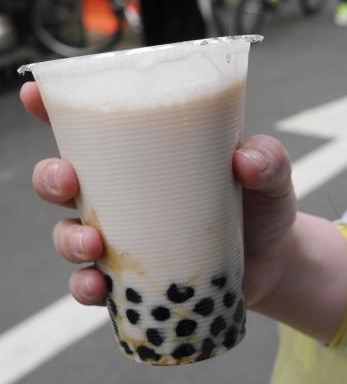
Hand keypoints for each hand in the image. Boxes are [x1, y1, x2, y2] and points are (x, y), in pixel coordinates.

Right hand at [20, 82, 295, 310]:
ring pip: (70, 236)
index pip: (92, 130)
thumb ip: (268, 159)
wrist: (275, 263)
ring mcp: (126, 241)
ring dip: (67, 239)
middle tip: (68, 180)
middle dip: (50, 178)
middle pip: (65, 183)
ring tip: (93, 244)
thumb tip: (244, 158)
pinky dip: (87, 289)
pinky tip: (99, 289)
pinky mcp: (135, 281)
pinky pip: (94, 286)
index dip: (52, 109)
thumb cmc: (263, 208)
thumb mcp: (271, 177)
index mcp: (147, 161)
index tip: (33, 94)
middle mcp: (125, 198)